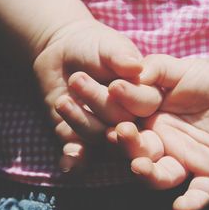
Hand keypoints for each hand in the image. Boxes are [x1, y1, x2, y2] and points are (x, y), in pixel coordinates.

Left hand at [32, 19, 142, 169]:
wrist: (63, 53)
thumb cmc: (94, 46)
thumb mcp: (109, 46)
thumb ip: (121, 55)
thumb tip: (136, 66)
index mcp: (144, 97)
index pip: (145, 104)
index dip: (132, 99)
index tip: (115, 86)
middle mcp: (129, 119)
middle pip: (122, 124)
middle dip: (102, 108)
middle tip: (79, 82)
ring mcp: (104, 131)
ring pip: (98, 137)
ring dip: (80, 122)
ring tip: (63, 101)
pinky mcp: (81, 140)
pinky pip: (80, 153)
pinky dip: (74, 160)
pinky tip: (67, 164)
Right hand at [108, 54, 208, 209]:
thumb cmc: (207, 76)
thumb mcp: (174, 69)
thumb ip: (151, 70)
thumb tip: (117, 84)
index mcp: (147, 122)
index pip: (123, 128)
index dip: (113, 125)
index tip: (105, 115)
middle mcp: (161, 144)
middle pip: (137, 154)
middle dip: (127, 147)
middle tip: (122, 133)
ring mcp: (185, 160)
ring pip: (161, 177)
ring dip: (149, 176)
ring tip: (140, 166)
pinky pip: (200, 191)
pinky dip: (192, 201)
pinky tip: (182, 207)